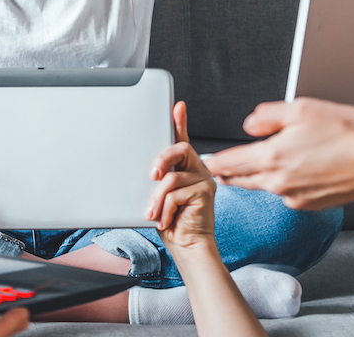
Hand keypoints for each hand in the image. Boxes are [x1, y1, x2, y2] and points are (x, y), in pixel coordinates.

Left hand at [146, 102, 217, 251]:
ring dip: (157, 198)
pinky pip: (177, 193)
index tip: (177, 106)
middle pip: (179, 149)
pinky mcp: (206, 192)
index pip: (181, 139)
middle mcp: (197, 169)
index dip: (180, 121)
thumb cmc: (171, 223)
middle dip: (162, 159)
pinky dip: (165, 208)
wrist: (186, 248)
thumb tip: (147, 171)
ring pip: (173, 177)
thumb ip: (157, 180)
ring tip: (152, 213)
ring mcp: (204, 180)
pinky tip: (164, 220)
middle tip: (151, 175)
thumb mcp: (158, 196)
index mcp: (184, 168)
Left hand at [205, 98, 353, 209]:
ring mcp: (293, 196)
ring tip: (260, 163)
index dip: (214, 162)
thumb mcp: (301, 109)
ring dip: (256, 177)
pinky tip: (295, 169)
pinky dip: (282, 183)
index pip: (229, 164)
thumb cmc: (346, 131)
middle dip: (229, 173)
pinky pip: (285, 193)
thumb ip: (267, 116)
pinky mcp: (308, 205)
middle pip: (240, 180)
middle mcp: (278, 182)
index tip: (206, 161)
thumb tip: (249, 125)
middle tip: (221, 166)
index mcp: (272, 157)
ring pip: (263, 187)